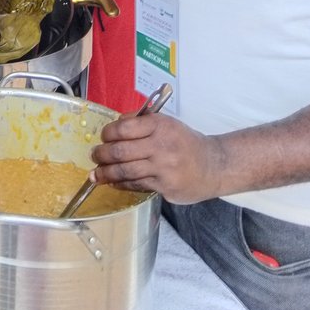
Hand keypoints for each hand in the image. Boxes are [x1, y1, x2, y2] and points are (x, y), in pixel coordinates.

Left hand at [91, 111, 224, 203]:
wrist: (213, 165)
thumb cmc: (186, 143)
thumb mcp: (166, 123)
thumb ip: (140, 122)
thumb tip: (115, 125)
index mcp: (160, 126)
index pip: (124, 128)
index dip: (108, 133)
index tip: (103, 137)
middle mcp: (161, 146)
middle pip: (120, 151)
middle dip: (102, 154)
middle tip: (95, 155)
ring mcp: (163, 168)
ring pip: (126, 171)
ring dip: (106, 173)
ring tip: (97, 173)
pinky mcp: (165, 187)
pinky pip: (136, 185)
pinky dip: (121, 184)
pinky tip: (113, 182)